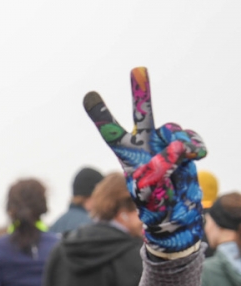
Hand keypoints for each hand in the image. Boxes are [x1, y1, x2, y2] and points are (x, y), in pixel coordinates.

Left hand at [83, 67, 206, 255]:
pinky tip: (195, 159)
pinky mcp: (185, 150)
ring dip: (180, 145)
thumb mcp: (152, 193)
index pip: (111, 133)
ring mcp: (166, 146)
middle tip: (138, 68)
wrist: (176, 216)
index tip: (89, 94)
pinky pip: (192, 139)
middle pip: (142, 115)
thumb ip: (162, 168)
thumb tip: (176, 149)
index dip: (102, 115)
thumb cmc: (155, 208)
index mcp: (128, 156)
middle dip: (141, 92)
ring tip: (178, 164)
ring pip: (174, 130)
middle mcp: (145, 146)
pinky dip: (196, 148)